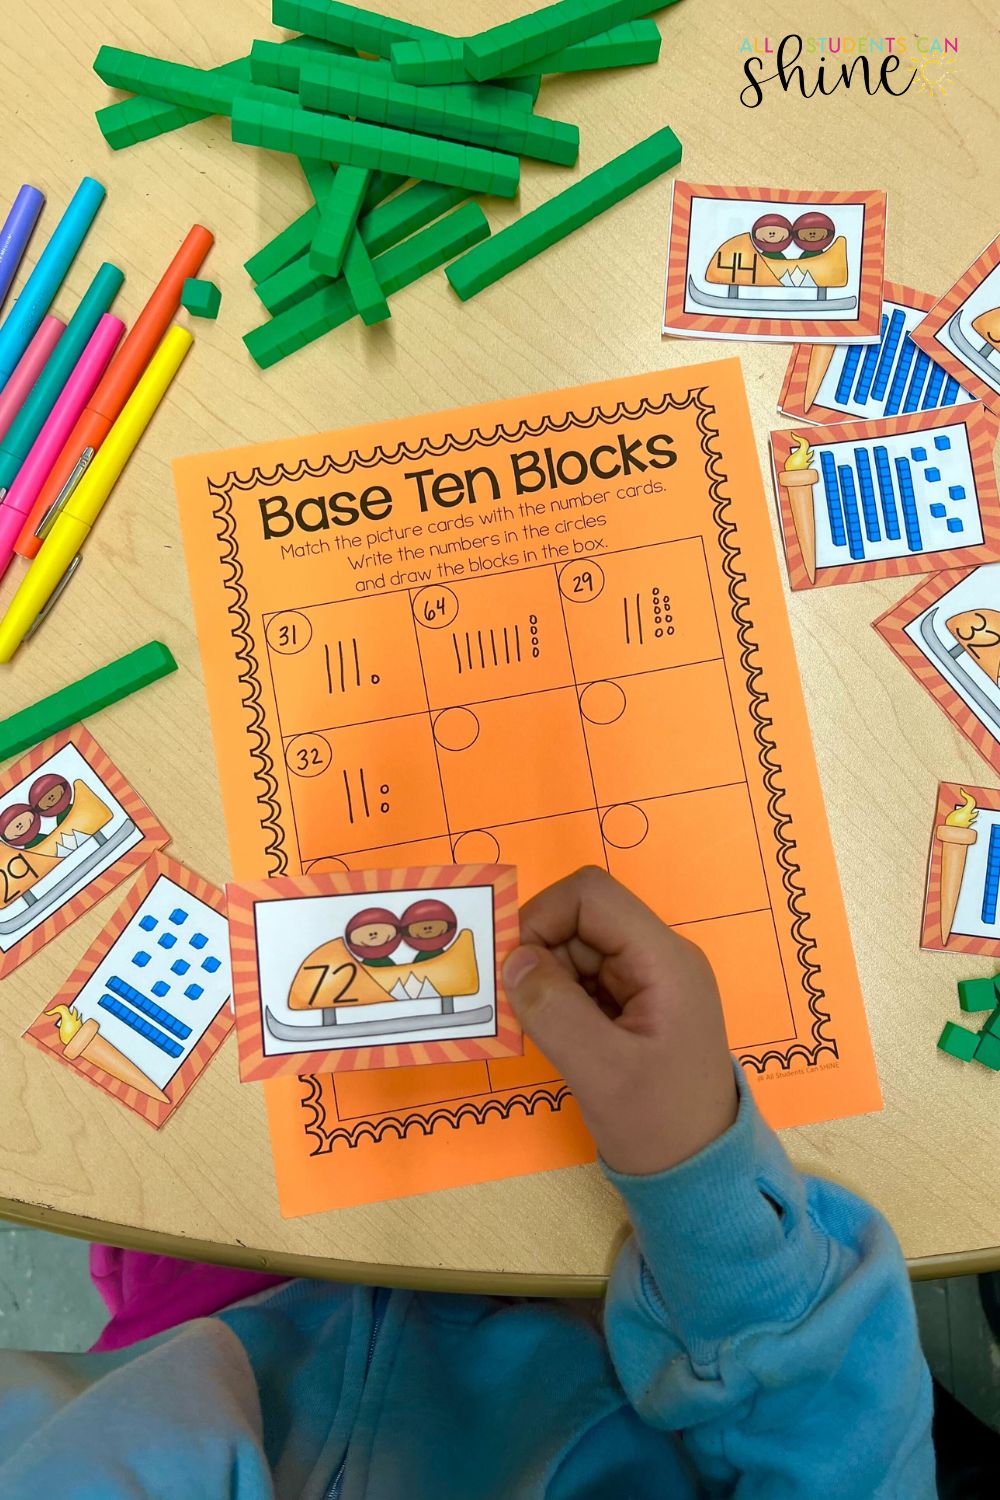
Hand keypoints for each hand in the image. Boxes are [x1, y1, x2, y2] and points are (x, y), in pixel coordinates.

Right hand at [502, 867, 737, 1176]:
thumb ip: (553, 1009)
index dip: (543, 917)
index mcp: (663, 960)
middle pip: (582, 919)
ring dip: (547, 980)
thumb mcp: (601, 1071)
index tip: (515, 968)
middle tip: (521, 1008)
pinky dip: (559, 999)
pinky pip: (585, 979)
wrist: (700, 1175)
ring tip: (542, 1031)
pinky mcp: (636, 1005)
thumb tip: (513, 962)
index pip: (592, 896)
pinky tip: (556, 1037)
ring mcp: (649, 981)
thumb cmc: (659, 1125)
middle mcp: (659, 957)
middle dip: (541, 953)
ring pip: (578, 949)